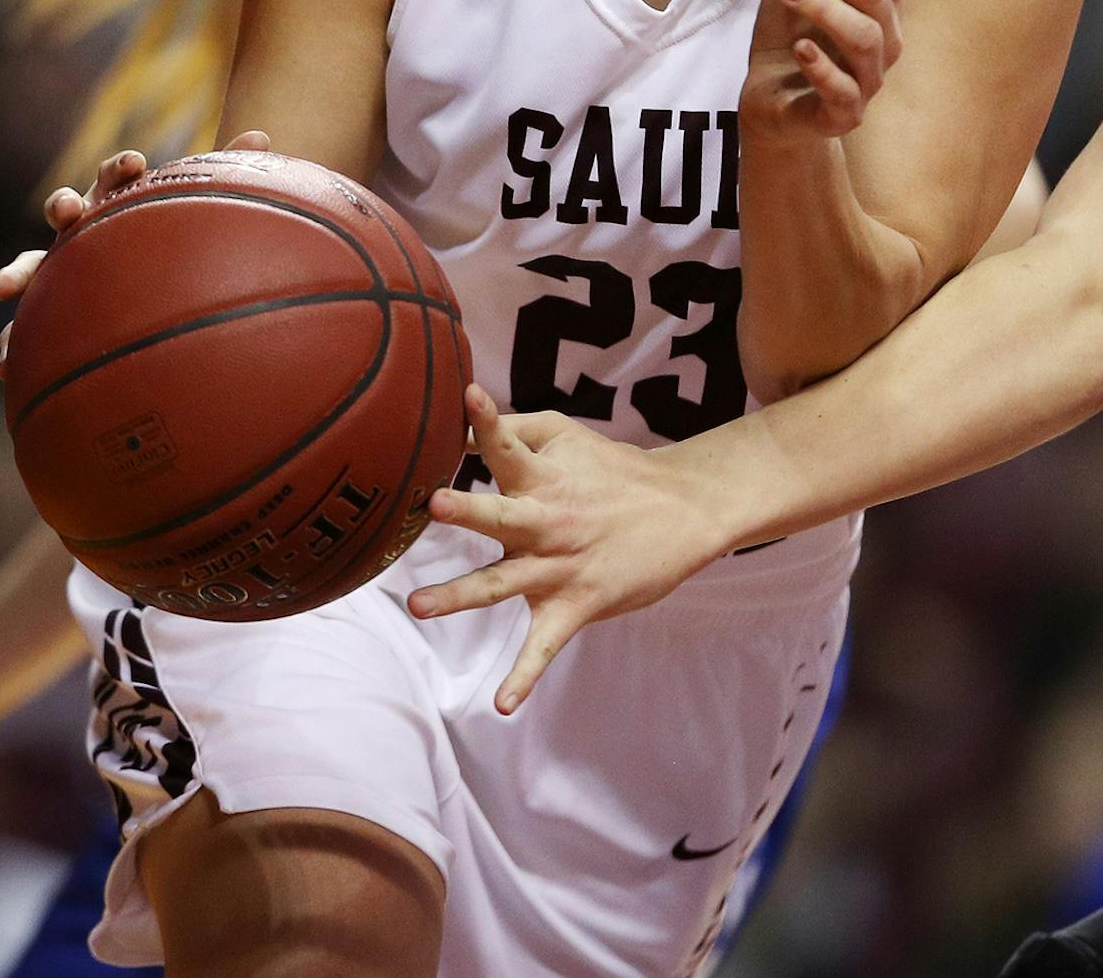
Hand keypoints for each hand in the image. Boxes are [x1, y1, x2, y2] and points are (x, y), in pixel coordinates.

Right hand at [0, 131, 270, 379]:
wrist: (141, 277)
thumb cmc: (166, 232)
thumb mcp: (194, 204)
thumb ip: (225, 168)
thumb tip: (262, 136)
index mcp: (116, 201)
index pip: (115, 177)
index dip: (121, 168)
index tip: (136, 162)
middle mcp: (81, 230)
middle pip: (65, 211)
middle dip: (62, 206)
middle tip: (68, 210)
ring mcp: (58, 266)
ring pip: (30, 266)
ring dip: (16, 271)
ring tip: (1, 285)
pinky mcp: (45, 306)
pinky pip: (26, 325)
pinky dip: (10, 343)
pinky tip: (3, 366)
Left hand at [408, 386, 729, 714]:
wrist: (685, 511)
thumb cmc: (616, 471)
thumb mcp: (571, 438)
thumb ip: (517, 430)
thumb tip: (462, 427)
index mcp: (545, 478)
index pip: (510, 444)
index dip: (488, 420)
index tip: (467, 396)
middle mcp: (546, 521)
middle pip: (500, 514)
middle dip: (467, 508)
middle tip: (433, 501)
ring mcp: (559, 567)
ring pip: (500, 583)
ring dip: (459, 595)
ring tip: (418, 604)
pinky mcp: (575, 605)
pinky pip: (544, 647)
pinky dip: (524, 677)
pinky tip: (503, 706)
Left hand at [742, 0, 903, 142]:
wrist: (771, 102)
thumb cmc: (791, 40)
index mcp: (883, 5)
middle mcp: (887, 40)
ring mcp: (870, 79)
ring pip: (864, 36)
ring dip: (823, 7)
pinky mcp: (846, 115)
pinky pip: (844, 91)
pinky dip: (822, 67)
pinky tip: (799, 47)